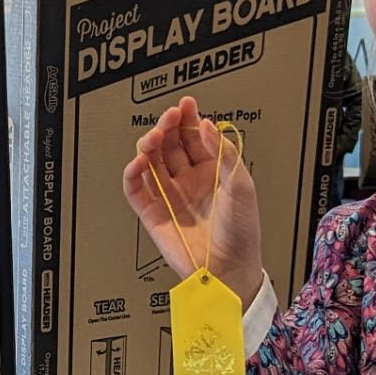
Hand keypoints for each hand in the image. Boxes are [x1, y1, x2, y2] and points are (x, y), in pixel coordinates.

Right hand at [122, 96, 263, 300]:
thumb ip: (224, 154)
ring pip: (151, 161)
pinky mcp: (152, 213)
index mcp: (211, 172)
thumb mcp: (242, 187)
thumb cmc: (241, 232)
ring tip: (155, 136)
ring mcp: (169, 196)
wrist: (229, 270)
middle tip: (170, 116)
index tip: (186, 104)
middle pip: (170, 145)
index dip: (189, 120)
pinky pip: (136, 189)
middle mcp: (188, 181)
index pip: (195, 138)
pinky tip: (140, 161)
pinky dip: (133, 173)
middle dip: (169, 127)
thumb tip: (206, 126)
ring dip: (150, 144)